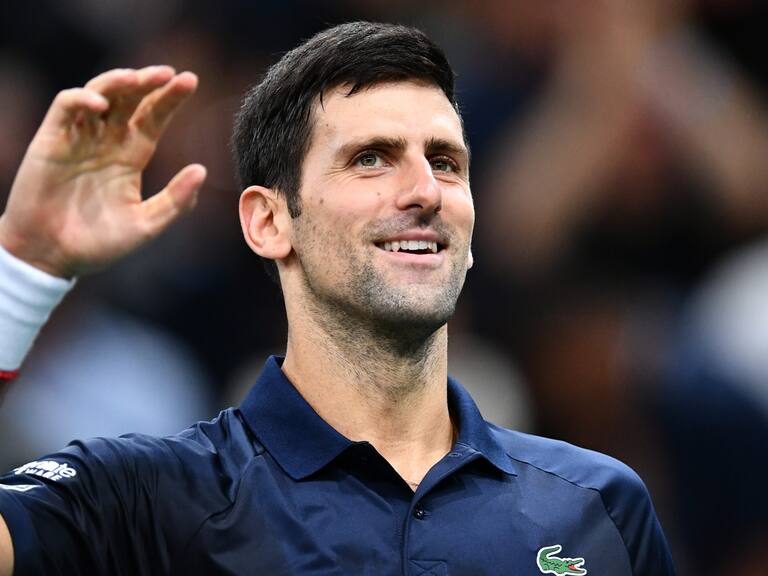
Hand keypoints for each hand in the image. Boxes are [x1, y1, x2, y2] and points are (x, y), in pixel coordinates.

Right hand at [0, 66, 206, 277]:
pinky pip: (65, 108)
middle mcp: (106, 142)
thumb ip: (175, 201)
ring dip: (118, 82)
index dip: (170, 99)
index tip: (191, 81)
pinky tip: (101, 104)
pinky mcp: (51, 142)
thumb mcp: (146, 225)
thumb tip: (202, 170)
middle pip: (130, 100)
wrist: (52, 258)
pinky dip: (81, 99)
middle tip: (170, 73)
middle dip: (149, 82)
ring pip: (98, 94)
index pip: (153, 117)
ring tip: (140, 79)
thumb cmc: (99, 244)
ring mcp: (78, 139)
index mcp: (130, 156)